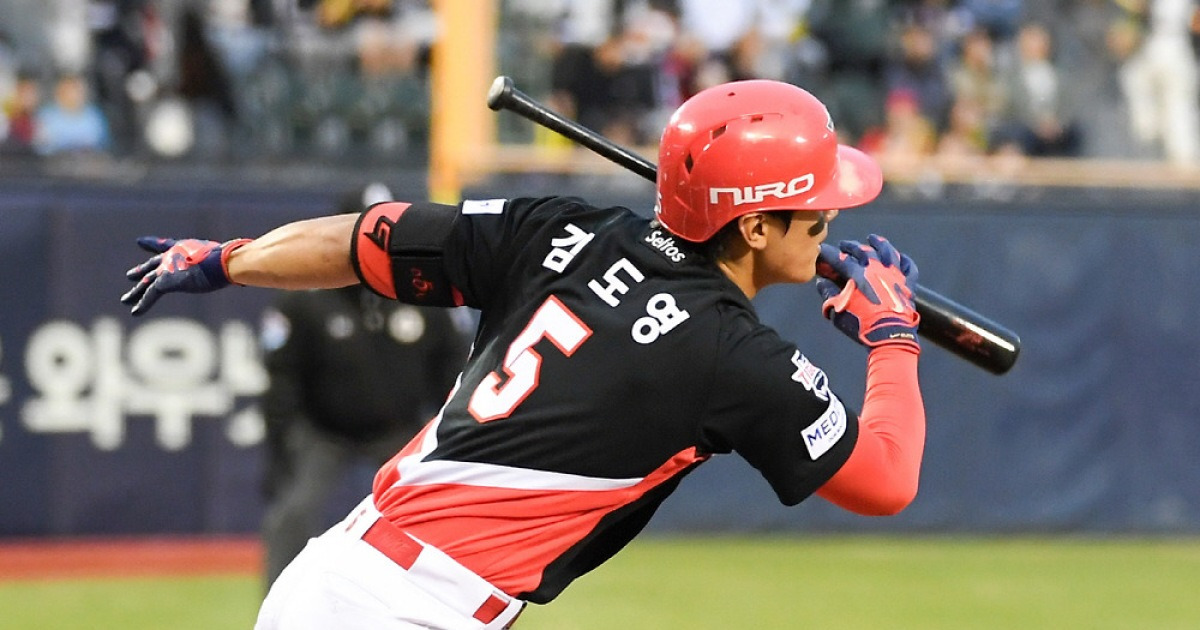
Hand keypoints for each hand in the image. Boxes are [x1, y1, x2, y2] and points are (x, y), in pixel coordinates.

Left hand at [121, 236, 251, 315]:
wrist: (222, 262)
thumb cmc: (229, 261)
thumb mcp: (226, 264)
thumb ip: (228, 271)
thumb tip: (245, 280)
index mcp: (184, 249)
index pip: (165, 246)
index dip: (152, 244)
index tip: (140, 242)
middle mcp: (172, 257)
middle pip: (152, 266)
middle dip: (141, 271)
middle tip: (129, 275)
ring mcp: (167, 269)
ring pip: (146, 283)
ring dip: (135, 293)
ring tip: (125, 300)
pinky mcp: (165, 282)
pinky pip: (150, 295)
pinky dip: (142, 304)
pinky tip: (134, 313)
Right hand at [815, 234, 919, 351]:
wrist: (889, 336)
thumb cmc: (861, 324)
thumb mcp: (837, 311)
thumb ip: (829, 294)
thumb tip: (822, 283)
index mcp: (857, 275)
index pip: (840, 259)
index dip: (829, 254)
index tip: (822, 251)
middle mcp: (877, 269)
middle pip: (863, 250)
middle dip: (851, 246)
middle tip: (845, 245)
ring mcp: (894, 274)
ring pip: (888, 251)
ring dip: (879, 243)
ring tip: (873, 238)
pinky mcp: (908, 283)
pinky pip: (909, 266)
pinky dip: (904, 260)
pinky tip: (900, 256)